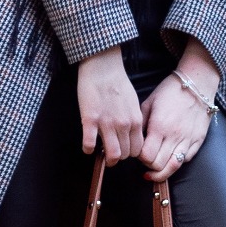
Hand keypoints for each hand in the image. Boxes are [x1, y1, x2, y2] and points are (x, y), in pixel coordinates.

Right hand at [77, 47, 143, 164]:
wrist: (103, 68)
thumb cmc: (118, 83)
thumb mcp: (133, 103)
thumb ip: (133, 120)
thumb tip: (130, 134)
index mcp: (135, 120)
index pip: (137, 149)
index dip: (130, 153)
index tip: (123, 150)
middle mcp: (124, 125)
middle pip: (125, 155)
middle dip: (118, 157)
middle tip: (111, 152)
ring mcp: (107, 123)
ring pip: (112, 155)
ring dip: (106, 158)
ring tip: (101, 153)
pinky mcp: (90, 120)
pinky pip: (89, 144)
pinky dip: (88, 149)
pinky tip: (88, 145)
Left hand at [139, 44, 220, 182]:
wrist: (197, 84)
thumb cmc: (170, 91)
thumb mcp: (149, 103)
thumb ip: (141, 123)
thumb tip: (134, 140)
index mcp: (159, 126)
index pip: (146, 156)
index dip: (139, 157)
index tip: (137, 152)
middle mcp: (174, 136)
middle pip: (158, 165)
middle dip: (148, 166)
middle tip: (145, 158)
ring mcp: (188, 140)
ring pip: (173, 167)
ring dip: (161, 171)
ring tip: (154, 171)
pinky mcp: (198, 141)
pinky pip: (185, 160)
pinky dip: (175, 162)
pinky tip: (169, 157)